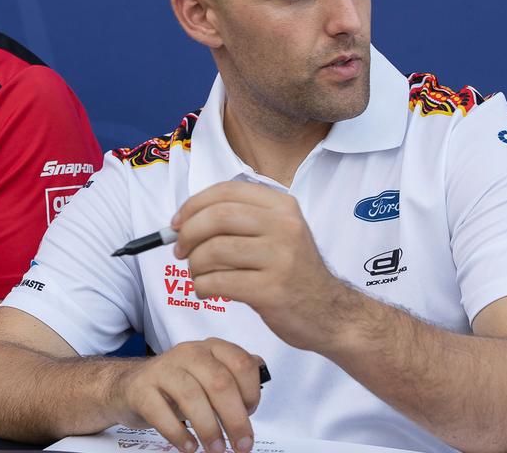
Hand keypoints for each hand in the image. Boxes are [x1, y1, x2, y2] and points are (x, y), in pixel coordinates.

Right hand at [111, 337, 262, 452]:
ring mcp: (163, 369)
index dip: (252, 392)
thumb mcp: (208, 375)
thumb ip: (234, 375)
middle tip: (241, 444)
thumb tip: (260, 381)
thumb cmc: (177, 385)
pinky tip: (189, 446)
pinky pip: (160, 412)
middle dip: (235, 419)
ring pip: (191, 396)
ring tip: (217, 449)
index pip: (241, 363)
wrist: (130, 386)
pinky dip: (178, 434)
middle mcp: (188, 353)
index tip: (251, 414)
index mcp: (211, 348)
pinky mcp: (141, 389)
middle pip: (219, 383)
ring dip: (208, 428)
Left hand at [173, 181, 356, 350]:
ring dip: (195, 265)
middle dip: (188, 234)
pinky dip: (202, 286)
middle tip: (180, 250)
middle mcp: (284, 227)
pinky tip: (207, 290)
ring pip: (214, 250)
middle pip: (217, 217)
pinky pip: (218, 281)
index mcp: (283, 206)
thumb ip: (239, 221)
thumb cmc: (292, 273)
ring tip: (198, 275)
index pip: (226, 192)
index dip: (193, 205)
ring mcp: (280, 258)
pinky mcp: (271, 290)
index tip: (177, 223)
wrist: (329, 313)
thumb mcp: (279, 233)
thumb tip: (184, 221)